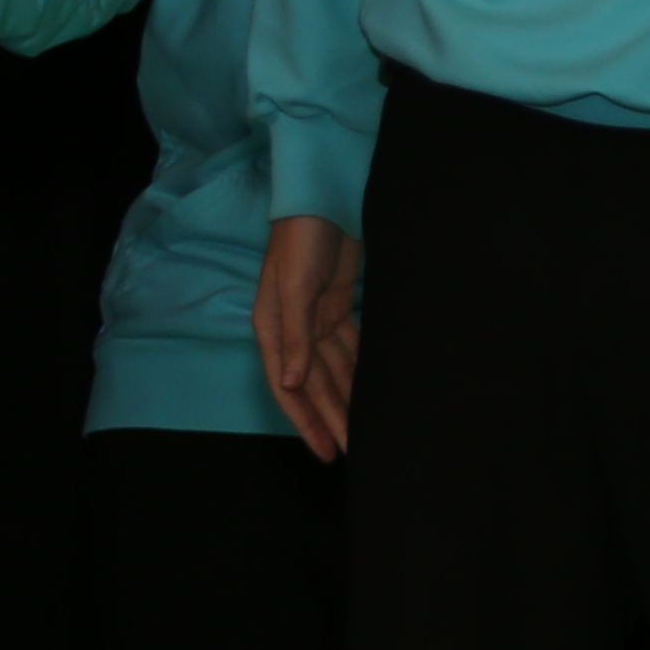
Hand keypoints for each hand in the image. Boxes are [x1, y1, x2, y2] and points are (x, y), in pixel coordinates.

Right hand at [254, 217, 359, 460]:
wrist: (324, 197)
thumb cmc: (301, 240)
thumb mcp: (295, 289)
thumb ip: (295, 337)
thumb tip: (289, 383)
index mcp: (273, 328)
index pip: (289, 387)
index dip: (308, 421)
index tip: (328, 451)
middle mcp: (293, 329)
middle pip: (315, 383)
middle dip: (333, 417)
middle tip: (354, 451)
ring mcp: (317, 317)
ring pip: (335, 369)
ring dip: (348, 397)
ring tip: (366, 428)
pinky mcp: (337, 304)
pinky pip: (350, 346)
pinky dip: (361, 367)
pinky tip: (375, 386)